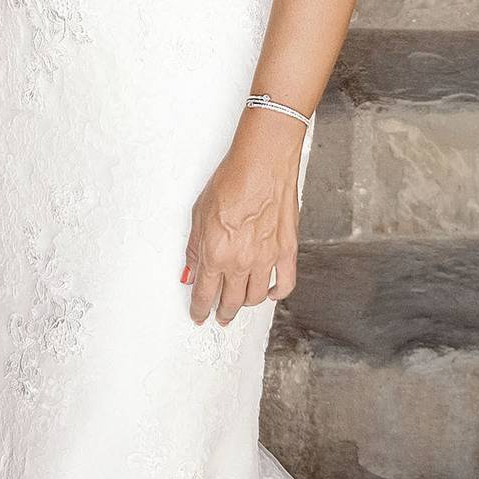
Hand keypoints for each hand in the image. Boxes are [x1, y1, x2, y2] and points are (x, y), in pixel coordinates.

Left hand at [183, 109, 304, 325]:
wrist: (262, 163)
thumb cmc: (232, 180)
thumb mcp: (199, 213)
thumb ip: (194, 248)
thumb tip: (191, 271)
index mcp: (215, 253)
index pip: (204, 294)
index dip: (199, 309)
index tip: (199, 315)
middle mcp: (240, 261)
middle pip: (231, 301)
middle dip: (222, 312)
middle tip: (219, 315)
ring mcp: (266, 258)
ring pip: (256, 298)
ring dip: (246, 304)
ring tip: (241, 303)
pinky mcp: (287, 250)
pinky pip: (285, 284)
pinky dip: (277, 293)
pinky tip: (271, 293)